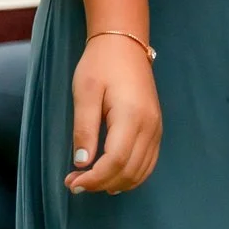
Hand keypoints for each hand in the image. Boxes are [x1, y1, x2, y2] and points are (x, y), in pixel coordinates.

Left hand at [66, 33, 160, 194]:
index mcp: (131, 116)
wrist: (124, 44)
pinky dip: (130, 176)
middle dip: (101, 183)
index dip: (94, 178)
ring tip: (90, 181)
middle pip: (129, 171)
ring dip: (115, 182)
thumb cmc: (100, 64)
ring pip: (140, 171)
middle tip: (75, 184)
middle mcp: (150, 126)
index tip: (72, 183)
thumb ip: (84, 129)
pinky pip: (148, 162)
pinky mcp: (156, 128)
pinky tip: (112, 177)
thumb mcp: (85, 92)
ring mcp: (156, 128)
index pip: (115, 161)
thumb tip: (82, 163)